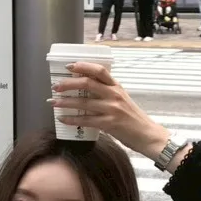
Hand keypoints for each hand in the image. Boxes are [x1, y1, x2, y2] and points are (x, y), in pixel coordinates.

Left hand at [51, 62, 166, 157]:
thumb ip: (107, 92)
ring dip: (66, 102)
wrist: (147, 134)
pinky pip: (86, 120)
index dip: (83, 66)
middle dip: (69, 84)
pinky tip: (63, 119)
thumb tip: (86, 87)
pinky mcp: (109, 124)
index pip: (99, 70)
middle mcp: (114, 95)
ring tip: (53, 102)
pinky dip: (72, 119)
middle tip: (56, 86)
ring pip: (84, 103)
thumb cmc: (133, 118)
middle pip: (88, 83)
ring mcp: (112, 109)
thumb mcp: (122, 99)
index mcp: (117, 86)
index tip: (69, 66)